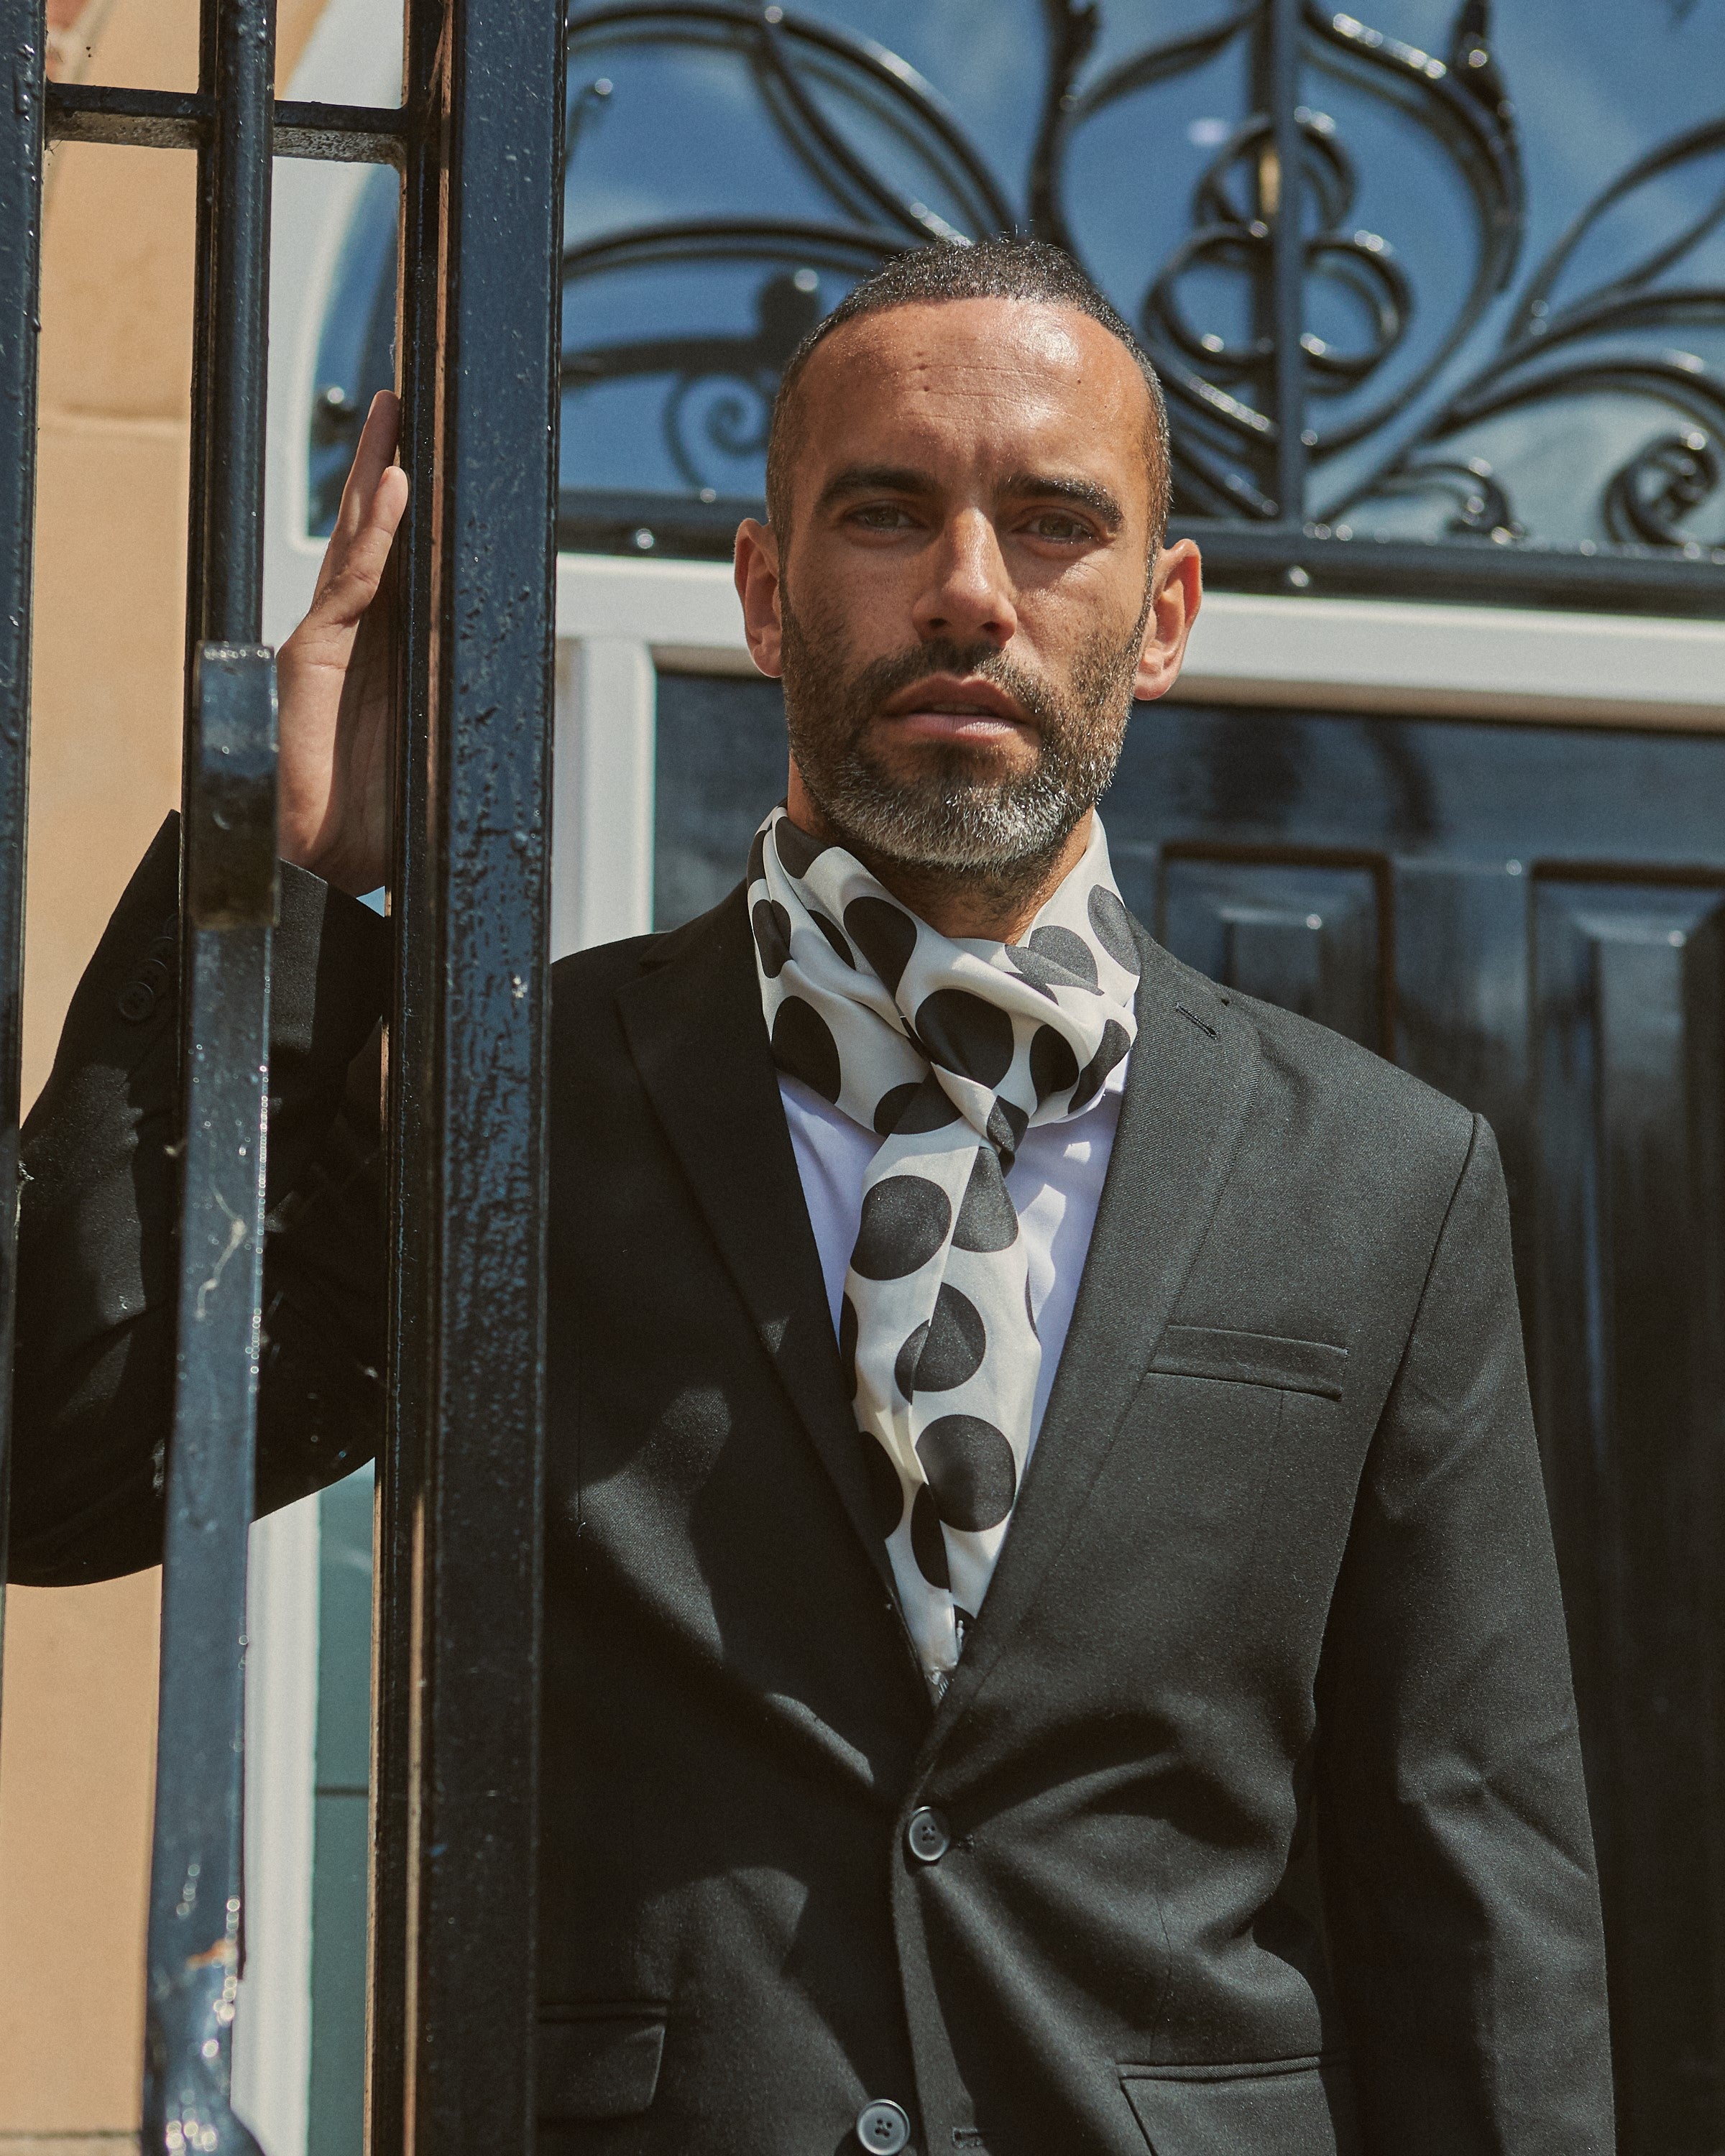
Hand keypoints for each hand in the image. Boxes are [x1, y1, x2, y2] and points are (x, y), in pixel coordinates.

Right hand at [275, 390, 407, 894]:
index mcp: (389, 653)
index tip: (437, 453)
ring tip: (396, 416)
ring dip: (379, 475)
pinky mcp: (314, 658)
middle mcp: (358, 638)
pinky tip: (391, 488)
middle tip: (409, 401)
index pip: (407, 563)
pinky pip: (351, 584)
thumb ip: (455, 701)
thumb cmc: (377, 823)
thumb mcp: (436, 746)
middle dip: (391, 466)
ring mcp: (331, 642)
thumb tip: (509, 678)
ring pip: (359, 542)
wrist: (324, 872)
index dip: (417, 509)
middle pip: (376, 535)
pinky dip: (372, 534)